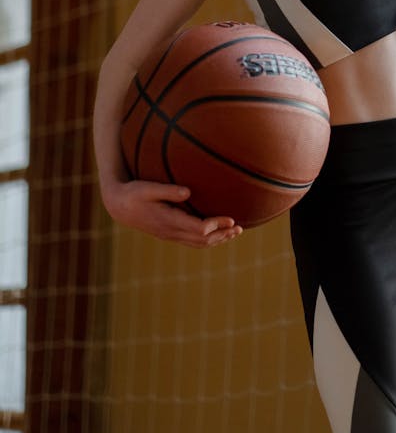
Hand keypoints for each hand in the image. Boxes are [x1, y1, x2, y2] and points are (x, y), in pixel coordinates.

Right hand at [103, 178, 242, 247]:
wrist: (118, 206)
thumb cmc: (133, 193)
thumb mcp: (148, 188)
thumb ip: (168, 190)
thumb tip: (189, 191)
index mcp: (168, 221)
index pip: (198, 229)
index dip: (216, 225)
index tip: (231, 219)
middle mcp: (170, 232)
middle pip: (202, 240)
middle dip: (222, 235)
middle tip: (239, 228)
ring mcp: (170, 235)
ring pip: (198, 244)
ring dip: (217, 239)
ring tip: (234, 233)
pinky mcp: (169, 234)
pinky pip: (192, 241)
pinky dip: (207, 239)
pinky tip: (216, 232)